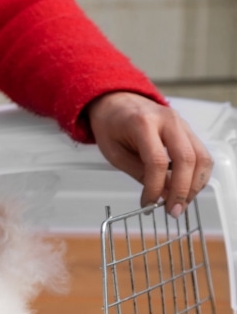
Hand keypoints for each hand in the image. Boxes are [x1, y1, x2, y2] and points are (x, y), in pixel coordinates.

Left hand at [86, 91, 212, 216]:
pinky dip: (197, 175)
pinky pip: (201, 154)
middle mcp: (168, 121)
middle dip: (182, 190)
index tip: (148, 205)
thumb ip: (138, 173)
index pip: (157, 161)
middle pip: (186, 159)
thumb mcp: (114, 152)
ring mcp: (182, 124)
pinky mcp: (188, 130)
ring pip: (201, 157)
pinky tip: (186, 189)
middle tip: (173, 211)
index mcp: (143, 124)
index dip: (155, 187)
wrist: (118, 102)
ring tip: (180, 204)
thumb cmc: (112, 126)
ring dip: (194, 185)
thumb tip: (160, 195)